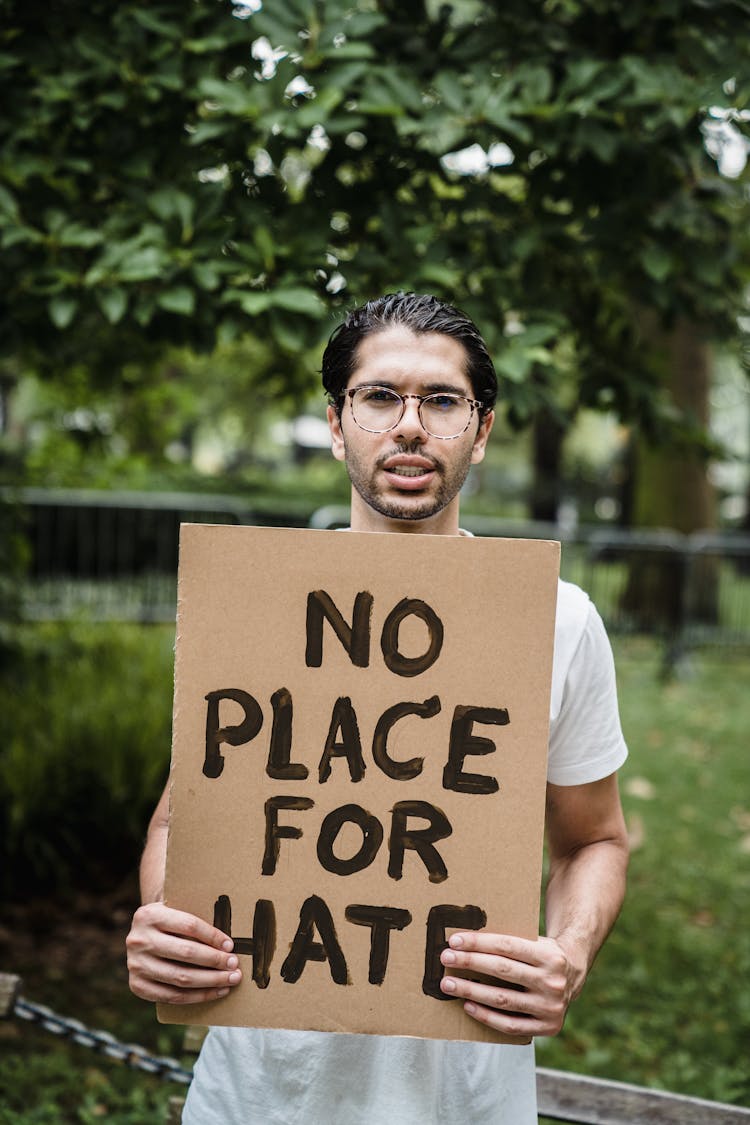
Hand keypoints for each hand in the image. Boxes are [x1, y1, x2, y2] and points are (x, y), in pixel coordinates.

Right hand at [126, 902, 242, 1004]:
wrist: (140, 935)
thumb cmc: (167, 922)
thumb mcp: (174, 908)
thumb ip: (194, 919)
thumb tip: (228, 941)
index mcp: (149, 915)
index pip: (189, 926)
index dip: (213, 936)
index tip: (230, 945)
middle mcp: (139, 940)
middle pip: (186, 953)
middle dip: (215, 960)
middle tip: (234, 964)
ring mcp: (135, 965)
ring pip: (180, 977)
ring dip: (211, 981)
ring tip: (230, 979)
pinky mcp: (137, 986)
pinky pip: (172, 996)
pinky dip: (197, 996)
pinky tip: (215, 992)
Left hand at [439, 931, 582, 1037]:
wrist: (573, 975)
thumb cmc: (541, 954)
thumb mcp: (534, 941)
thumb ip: (508, 943)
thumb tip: (465, 942)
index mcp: (550, 955)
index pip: (507, 945)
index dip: (479, 942)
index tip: (454, 940)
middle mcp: (553, 981)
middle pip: (503, 970)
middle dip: (470, 963)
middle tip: (446, 958)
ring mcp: (551, 1007)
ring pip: (503, 999)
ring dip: (471, 990)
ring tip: (449, 984)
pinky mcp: (548, 1027)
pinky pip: (511, 1025)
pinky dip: (486, 1016)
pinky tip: (468, 1005)